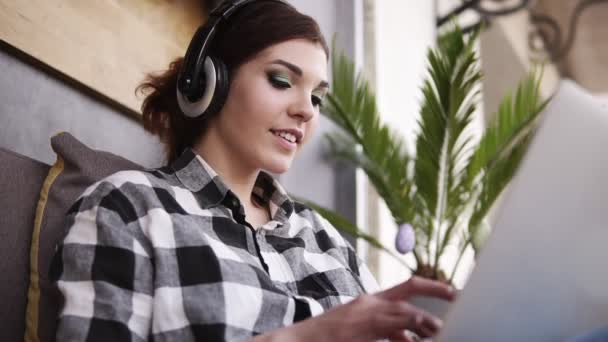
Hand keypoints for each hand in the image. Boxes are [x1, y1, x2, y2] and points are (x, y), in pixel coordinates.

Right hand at [259, 276, 454, 341]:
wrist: (299, 341)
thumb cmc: (330, 337)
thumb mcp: (363, 330)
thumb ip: (389, 331)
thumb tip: (411, 338)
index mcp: (372, 301)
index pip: (408, 287)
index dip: (432, 287)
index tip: (453, 292)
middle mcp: (370, 305)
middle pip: (409, 294)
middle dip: (435, 293)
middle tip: (457, 299)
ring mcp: (364, 318)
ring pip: (402, 314)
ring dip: (423, 323)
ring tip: (439, 331)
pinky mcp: (360, 332)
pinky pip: (390, 333)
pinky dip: (404, 336)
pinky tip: (412, 341)